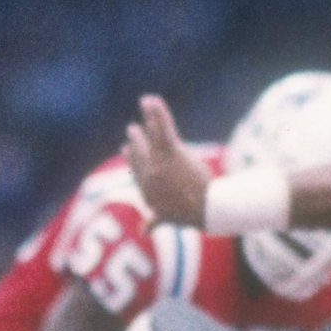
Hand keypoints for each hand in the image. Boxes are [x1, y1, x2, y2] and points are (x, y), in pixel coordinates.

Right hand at [123, 96, 211, 227]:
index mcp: (146, 189)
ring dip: (148, 119)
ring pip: (152, 136)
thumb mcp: (169, 219)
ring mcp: (159, 163)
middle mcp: (148, 175)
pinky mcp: (171, 152)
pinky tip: (151, 99)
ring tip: (145, 105)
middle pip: (141, 153)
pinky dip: (156, 112)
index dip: (131, 159)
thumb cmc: (190, 214)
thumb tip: (143, 232)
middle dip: (137, 140)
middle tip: (132, 130)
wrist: (204, 210)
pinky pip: (162, 129)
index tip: (125, 149)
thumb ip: (155, 222)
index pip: (136, 170)